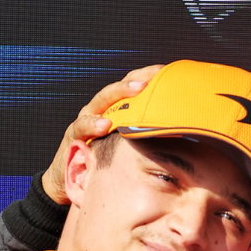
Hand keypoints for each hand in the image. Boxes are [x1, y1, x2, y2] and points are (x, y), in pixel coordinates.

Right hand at [41, 65, 163, 203]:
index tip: (164, 70)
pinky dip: (92, 124)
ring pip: (101, 102)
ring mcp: (86, 121)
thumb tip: (179, 134)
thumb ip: (147, 136)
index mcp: (114, 110)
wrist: (71, 179)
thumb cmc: (106, 162)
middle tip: (153, 78)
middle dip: (135, 81)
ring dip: (119, 94)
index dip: (146, 76)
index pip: (130, 87)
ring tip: (137, 90)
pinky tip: (104, 125)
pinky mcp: (74, 136)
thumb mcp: (129, 146)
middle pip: (117, 89)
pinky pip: (82, 127)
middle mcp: (100, 110)